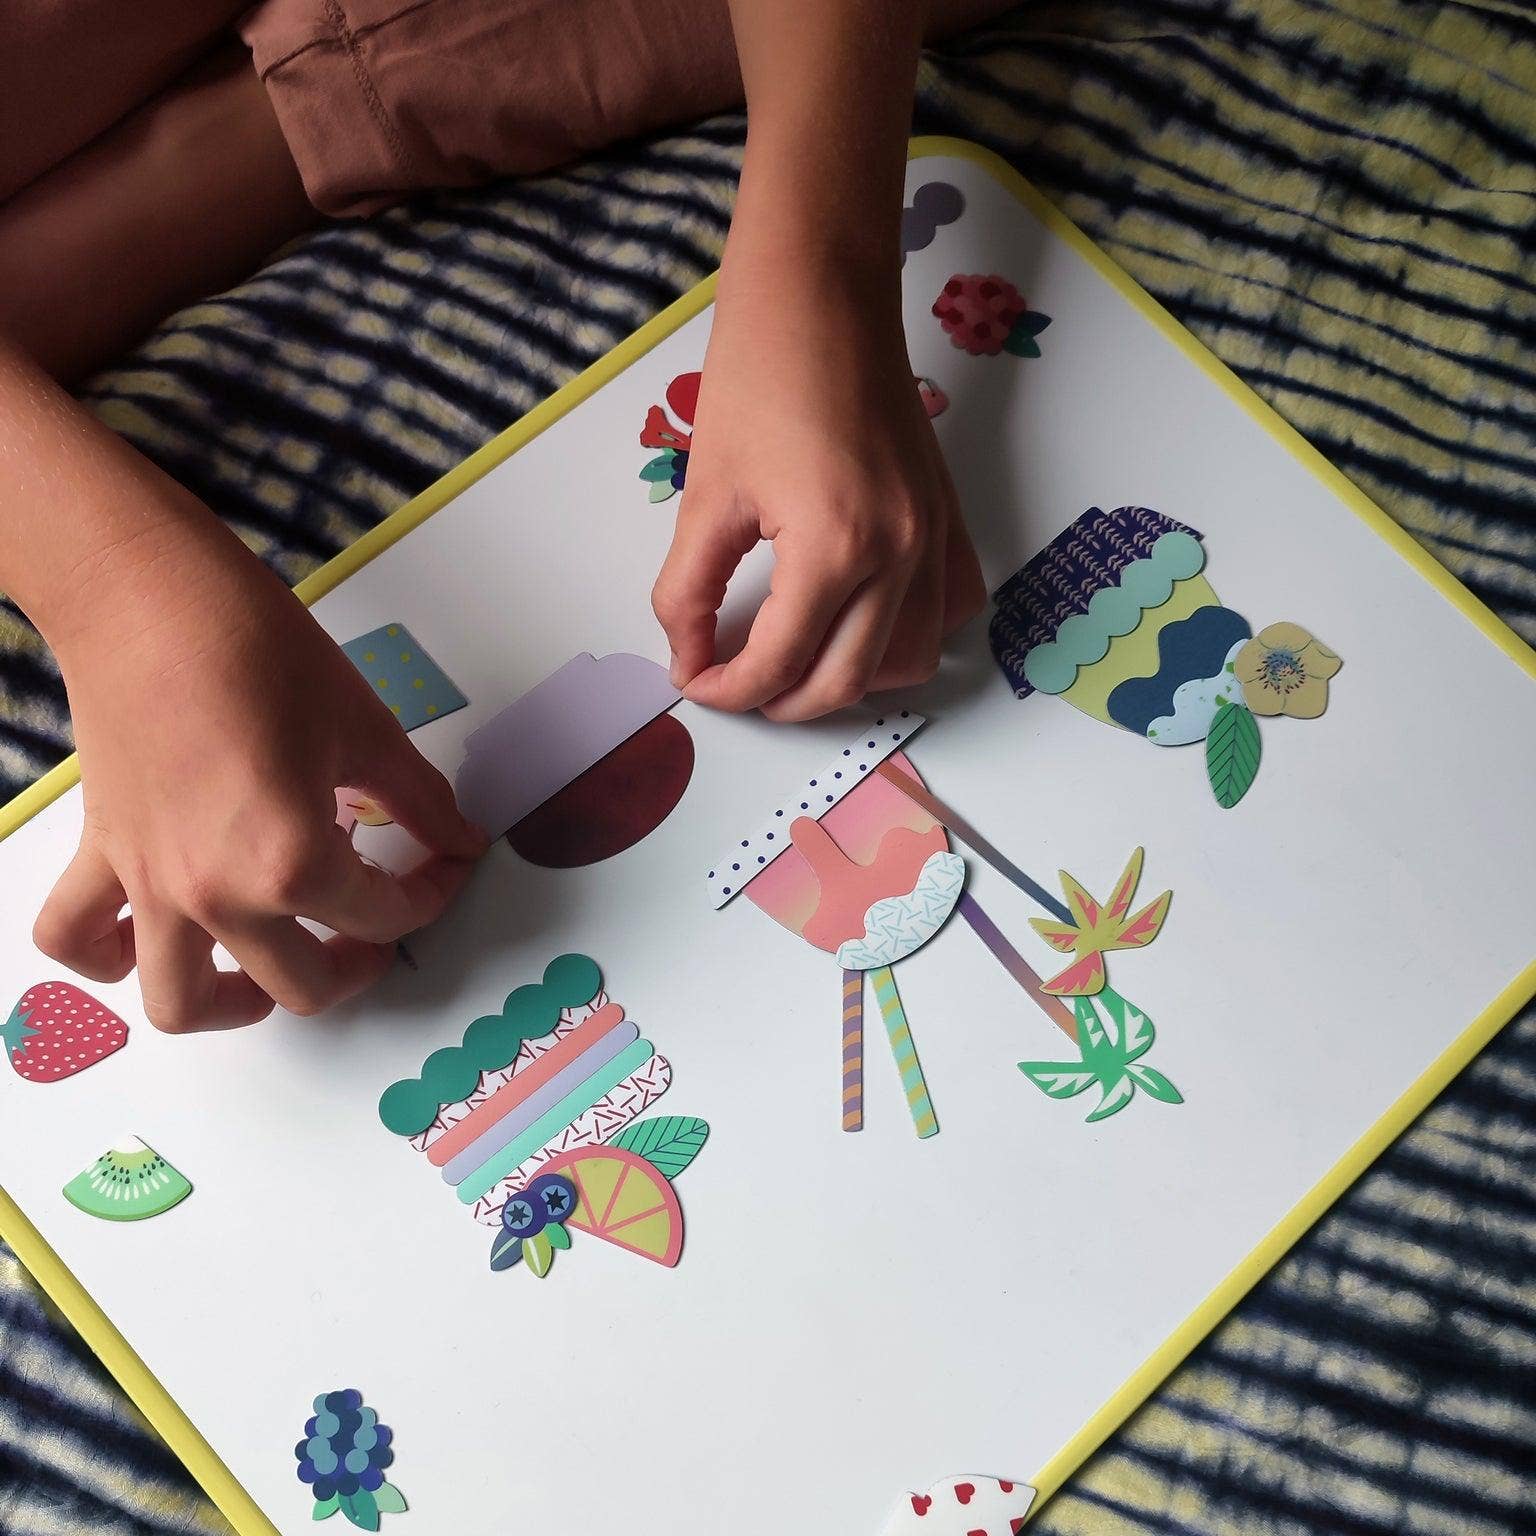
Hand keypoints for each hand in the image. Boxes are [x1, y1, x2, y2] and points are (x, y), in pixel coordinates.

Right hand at [35, 526, 485, 1031]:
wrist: (149, 599)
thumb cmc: (258, 650)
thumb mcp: (365, 728)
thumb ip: (419, 801)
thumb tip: (457, 838)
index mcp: (291, 863)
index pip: (384, 916)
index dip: (432, 894)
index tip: (449, 863)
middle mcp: (216, 894)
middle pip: (300, 985)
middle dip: (357, 964)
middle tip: (380, 922)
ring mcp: (150, 884)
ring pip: (181, 1002)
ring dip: (234, 1005)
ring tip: (275, 969)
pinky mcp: (102, 854)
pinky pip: (78, 940)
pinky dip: (110, 958)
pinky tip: (154, 938)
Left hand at [651, 249, 983, 720]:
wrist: (823, 295)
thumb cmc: (758, 376)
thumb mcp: (706, 494)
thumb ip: (688, 592)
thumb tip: (687, 659)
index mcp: (836, 548)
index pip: (780, 663)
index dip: (726, 689)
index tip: (692, 680)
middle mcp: (901, 555)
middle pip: (845, 682)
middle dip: (781, 700)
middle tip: (735, 683)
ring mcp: (935, 537)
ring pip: (911, 661)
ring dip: (852, 680)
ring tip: (799, 660)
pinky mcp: (949, 516)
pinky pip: (952, 608)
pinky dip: (912, 635)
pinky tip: (865, 622)